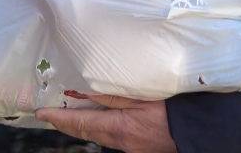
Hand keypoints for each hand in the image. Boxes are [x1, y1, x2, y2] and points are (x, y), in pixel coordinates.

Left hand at [36, 95, 177, 152]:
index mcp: (119, 128)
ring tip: (69, 115)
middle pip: (86, 133)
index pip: (80, 123)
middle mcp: (121, 142)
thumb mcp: (142, 97)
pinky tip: (100, 121)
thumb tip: (84, 93)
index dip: (59, 118)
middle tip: (49, 114)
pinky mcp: (140, 148)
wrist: (199, 130)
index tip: (41, 113)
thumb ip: (112, 96)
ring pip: (99, 136)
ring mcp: (130, 148)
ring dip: (83, 125)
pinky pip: (113, 138)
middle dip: (66, 123)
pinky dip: (100, 128)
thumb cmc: (174, 110)